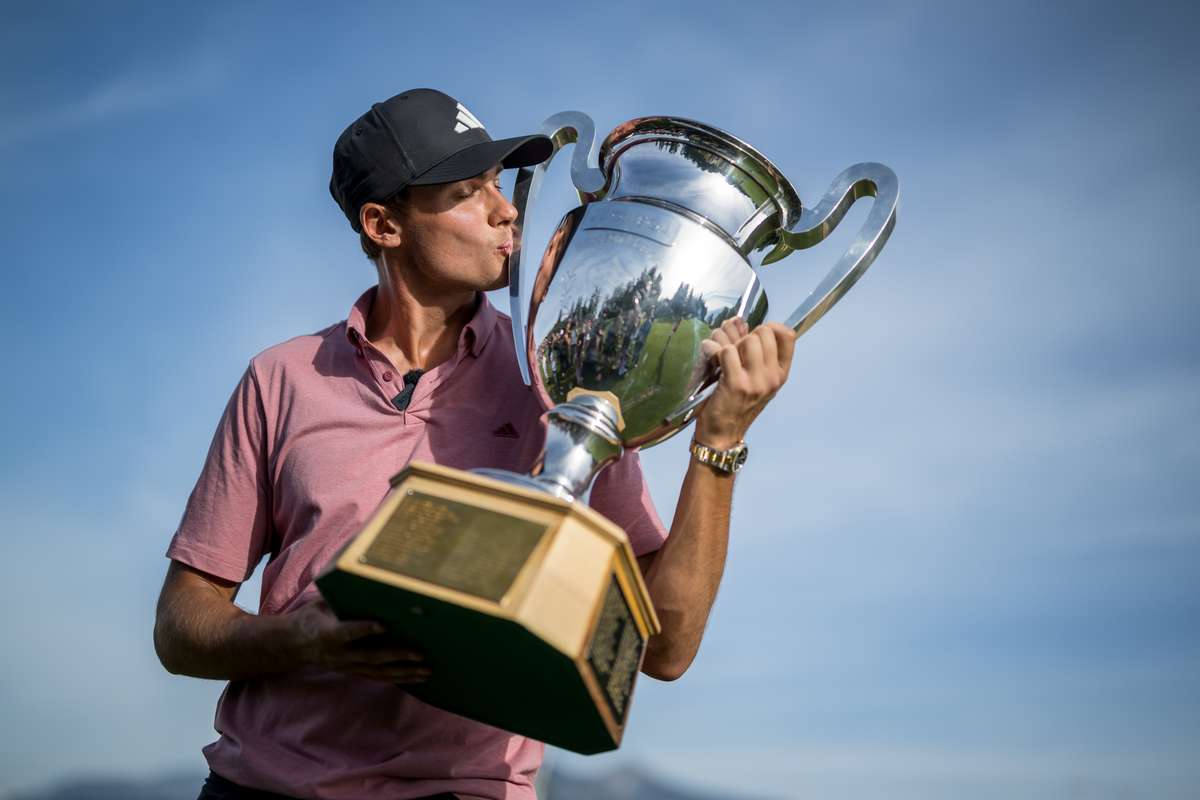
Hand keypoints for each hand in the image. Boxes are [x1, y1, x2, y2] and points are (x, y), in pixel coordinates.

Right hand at [284, 598, 429, 683]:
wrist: (292, 646)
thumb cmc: (311, 617)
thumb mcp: (320, 604)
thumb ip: (341, 599)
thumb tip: (364, 580)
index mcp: (327, 634)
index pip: (347, 632)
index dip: (364, 629)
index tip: (383, 625)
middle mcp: (339, 654)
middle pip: (370, 657)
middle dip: (396, 656)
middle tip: (420, 653)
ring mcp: (347, 666)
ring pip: (378, 672)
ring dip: (403, 673)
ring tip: (426, 670)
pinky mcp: (354, 671)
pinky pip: (378, 677)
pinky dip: (399, 678)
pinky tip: (417, 677)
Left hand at [696, 318, 795, 449]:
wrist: (721, 434)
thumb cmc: (734, 404)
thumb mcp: (754, 379)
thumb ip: (750, 350)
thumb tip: (738, 322)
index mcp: (780, 374)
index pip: (788, 335)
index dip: (770, 326)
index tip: (753, 332)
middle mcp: (772, 377)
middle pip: (763, 333)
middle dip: (743, 334)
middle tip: (730, 345)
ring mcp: (756, 381)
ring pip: (746, 340)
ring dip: (726, 340)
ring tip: (718, 351)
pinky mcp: (736, 383)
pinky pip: (726, 351)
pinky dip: (713, 349)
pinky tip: (710, 356)